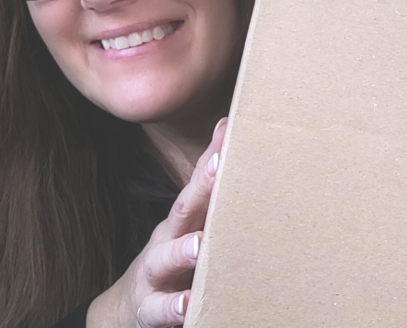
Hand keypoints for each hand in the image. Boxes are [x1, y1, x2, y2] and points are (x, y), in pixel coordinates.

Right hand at [87, 118, 226, 327]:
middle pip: (182, 209)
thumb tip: (244, 175)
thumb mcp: (191, 230)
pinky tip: (187, 305)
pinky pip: (159, 309)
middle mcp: (168, 238)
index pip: (198, 183)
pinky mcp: (149, 307)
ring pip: (164, 258)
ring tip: (198, 245)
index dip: (212, 158)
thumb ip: (213, 208)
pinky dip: (172, 307)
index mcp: (183, 220)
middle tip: (219, 164)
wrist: (130, 305)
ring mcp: (155, 272)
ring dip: (182, 250)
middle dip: (201, 185)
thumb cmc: (174, 258)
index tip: (229, 130)